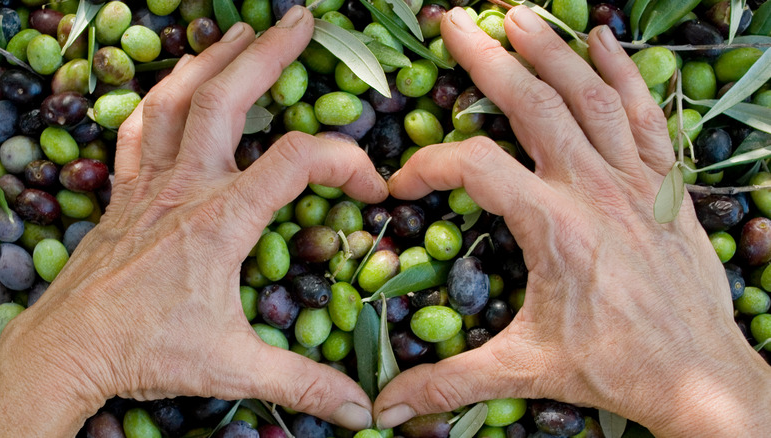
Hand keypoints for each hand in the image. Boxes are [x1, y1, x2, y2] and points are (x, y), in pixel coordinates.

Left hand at [0, 7, 384, 434]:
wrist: (66, 351)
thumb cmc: (148, 352)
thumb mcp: (235, 367)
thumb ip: (304, 383)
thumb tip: (363, 411)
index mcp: (221, 219)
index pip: (295, 161)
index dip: (343, 162)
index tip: (371, 189)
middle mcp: (185, 187)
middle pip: (225, 100)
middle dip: (266, 54)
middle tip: (300, 21)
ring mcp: (149, 184)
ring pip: (175, 102)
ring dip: (208, 61)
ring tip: (237, 34)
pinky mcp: (124, 193)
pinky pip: (137, 132)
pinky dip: (157, 101)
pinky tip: (172, 87)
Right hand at [373, 6, 770, 434]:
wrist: (699, 373)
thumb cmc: (613, 366)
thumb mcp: (524, 368)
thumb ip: (449, 381)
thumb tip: (386, 407)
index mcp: (552, 224)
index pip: (473, 167)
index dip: (428, 166)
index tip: (403, 185)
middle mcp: (592, 187)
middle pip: (532, 102)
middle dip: (486, 57)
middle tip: (453, 21)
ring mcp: (633, 179)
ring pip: (588, 94)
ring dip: (549, 50)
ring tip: (516, 15)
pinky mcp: (663, 183)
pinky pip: (643, 113)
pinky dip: (623, 72)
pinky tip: (603, 40)